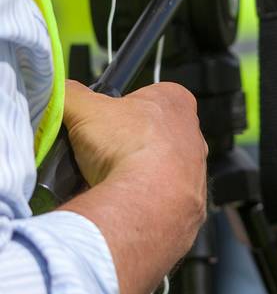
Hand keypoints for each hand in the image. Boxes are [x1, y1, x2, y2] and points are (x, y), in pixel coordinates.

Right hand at [63, 81, 206, 227]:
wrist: (146, 201)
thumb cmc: (125, 146)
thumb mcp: (85, 108)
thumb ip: (72, 94)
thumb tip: (61, 92)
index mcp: (175, 100)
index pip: (146, 96)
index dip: (120, 108)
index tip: (100, 122)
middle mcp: (194, 133)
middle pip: (151, 133)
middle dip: (126, 143)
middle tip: (100, 154)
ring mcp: (197, 169)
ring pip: (158, 167)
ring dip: (135, 173)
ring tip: (108, 181)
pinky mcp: (192, 201)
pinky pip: (161, 198)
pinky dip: (143, 199)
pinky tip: (124, 201)